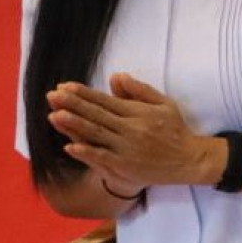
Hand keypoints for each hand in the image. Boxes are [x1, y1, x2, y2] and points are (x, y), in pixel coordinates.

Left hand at [45, 75, 216, 192]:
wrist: (189, 160)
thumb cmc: (175, 130)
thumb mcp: (164, 104)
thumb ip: (139, 90)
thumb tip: (116, 77)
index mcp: (138, 112)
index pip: (106, 100)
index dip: (84, 93)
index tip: (65, 86)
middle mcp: (131, 128)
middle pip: (97, 115)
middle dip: (73, 104)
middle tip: (52, 95)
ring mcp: (126, 148)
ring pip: (96, 134)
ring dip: (74, 125)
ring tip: (55, 115)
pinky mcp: (125, 165)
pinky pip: (102, 157)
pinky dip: (85, 152)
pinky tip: (69, 147)